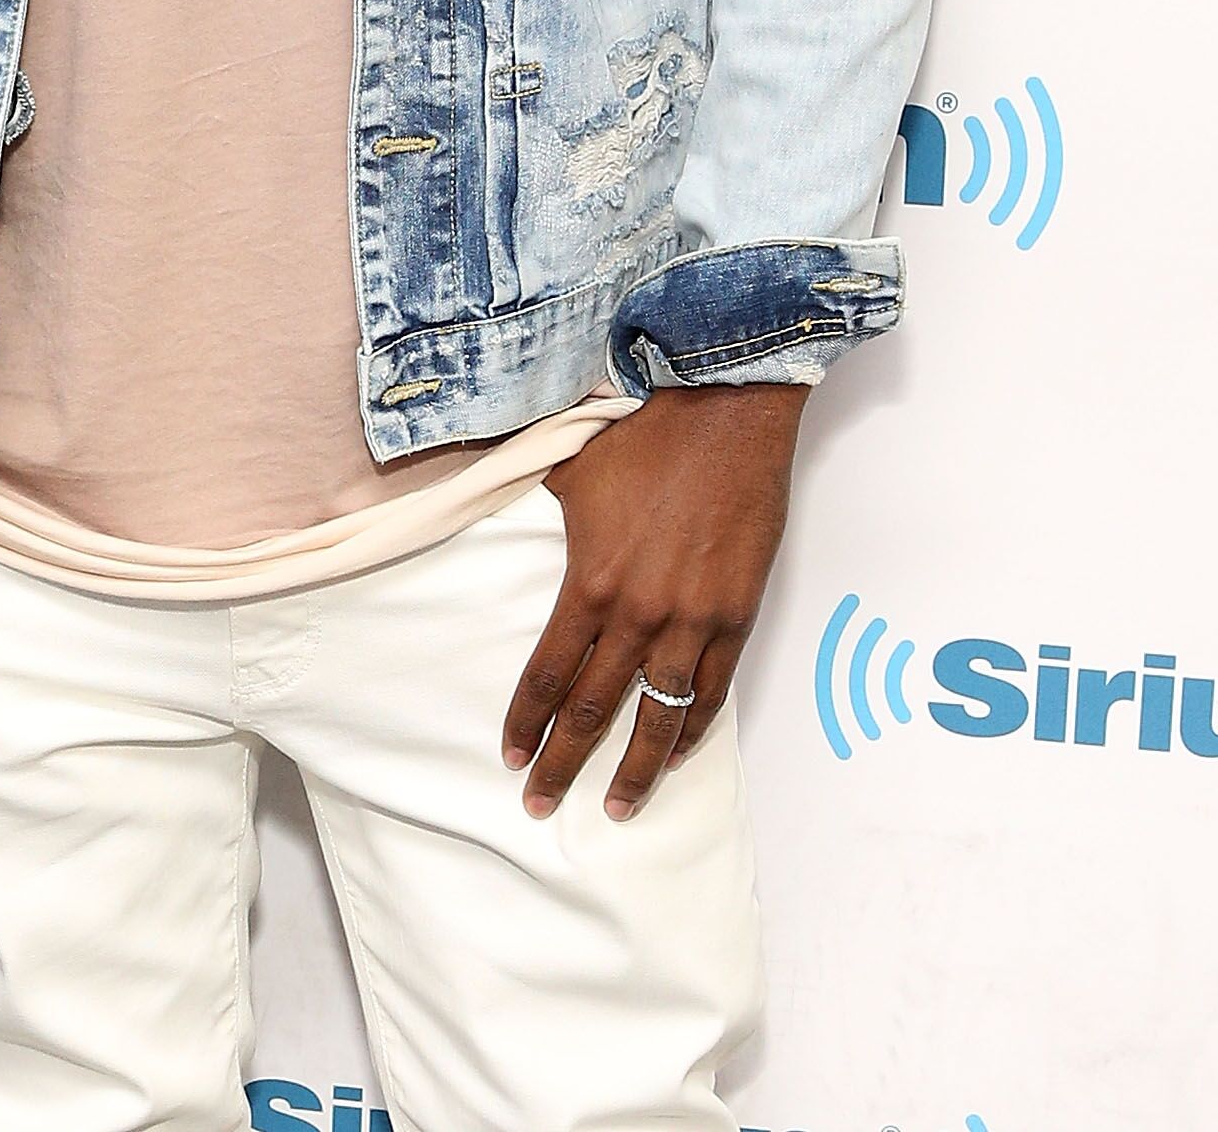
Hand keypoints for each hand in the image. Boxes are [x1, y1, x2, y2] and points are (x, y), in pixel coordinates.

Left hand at [503, 381, 808, 820]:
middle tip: (540, 805)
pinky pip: (711, 691)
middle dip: (564, 763)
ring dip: (635, 769)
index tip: (511, 757)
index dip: (527, 721)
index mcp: (590, 582)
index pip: (549, 674)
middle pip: (594, 709)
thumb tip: (480, 495)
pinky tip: (676, 755)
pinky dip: (692, 731)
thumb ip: (530, 502)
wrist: (724, 409)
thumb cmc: (642, 431)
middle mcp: (638, 613)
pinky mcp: (737, 614)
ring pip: (657, 717)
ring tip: (617, 809)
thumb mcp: (566, 466)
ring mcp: (692, 620)